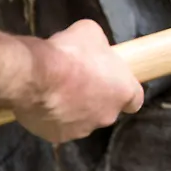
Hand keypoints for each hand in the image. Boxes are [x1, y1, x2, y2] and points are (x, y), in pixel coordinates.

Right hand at [13, 19, 143, 142]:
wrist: (35, 75)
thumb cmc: (71, 52)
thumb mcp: (91, 34)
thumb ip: (98, 47)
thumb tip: (91, 49)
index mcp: (125, 92)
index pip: (134, 99)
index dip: (123, 90)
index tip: (112, 82)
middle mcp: (108, 116)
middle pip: (105, 108)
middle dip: (94, 97)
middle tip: (76, 80)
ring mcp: (83, 129)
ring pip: (81, 119)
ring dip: (73, 108)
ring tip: (55, 89)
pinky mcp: (58, 137)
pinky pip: (57, 126)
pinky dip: (51, 116)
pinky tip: (42, 100)